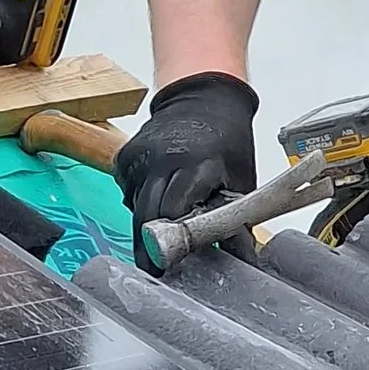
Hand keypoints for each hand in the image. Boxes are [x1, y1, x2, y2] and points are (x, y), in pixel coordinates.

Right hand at [113, 74, 259, 271]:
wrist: (203, 99)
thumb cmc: (227, 141)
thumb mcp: (241, 179)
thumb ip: (236, 221)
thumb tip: (243, 260)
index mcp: (197, 165)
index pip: (175, 214)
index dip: (172, 243)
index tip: (167, 268)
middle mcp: (164, 159)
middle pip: (148, 216)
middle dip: (150, 245)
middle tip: (155, 269)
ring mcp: (140, 156)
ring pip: (135, 206)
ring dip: (146, 224)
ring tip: (160, 234)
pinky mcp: (125, 156)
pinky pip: (128, 192)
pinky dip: (139, 202)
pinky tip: (155, 200)